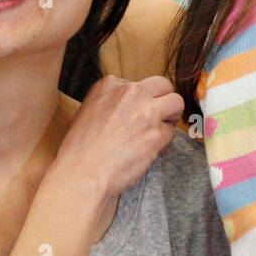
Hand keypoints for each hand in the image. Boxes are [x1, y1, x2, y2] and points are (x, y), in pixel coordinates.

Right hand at [54, 74, 182, 199]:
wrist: (81, 172)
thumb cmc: (79, 149)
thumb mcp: (88, 111)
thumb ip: (111, 103)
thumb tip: (130, 110)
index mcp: (109, 85)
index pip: (138, 84)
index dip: (141, 100)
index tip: (135, 115)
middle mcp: (130, 92)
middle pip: (163, 85)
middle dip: (164, 100)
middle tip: (158, 117)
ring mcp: (146, 112)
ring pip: (176, 102)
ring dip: (170, 117)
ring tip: (158, 132)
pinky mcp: (156, 133)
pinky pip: (171, 131)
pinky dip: (164, 141)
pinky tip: (150, 150)